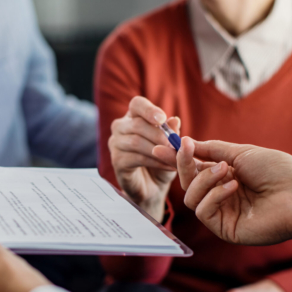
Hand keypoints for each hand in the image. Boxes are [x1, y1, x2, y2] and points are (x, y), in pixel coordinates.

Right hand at [109, 97, 180, 221]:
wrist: (153, 187)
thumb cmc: (161, 161)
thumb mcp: (171, 146)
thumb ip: (172, 133)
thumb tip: (174, 120)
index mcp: (134, 117)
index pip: (137, 104)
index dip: (149, 110)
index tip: (162, 118)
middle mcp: (120, 127)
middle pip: (137, 124)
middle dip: (159, 135)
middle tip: (175, 145)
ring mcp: (115, 144)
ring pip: (136, 141)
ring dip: (159, 150)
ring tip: (175, 158)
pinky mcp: (117, 161)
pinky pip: (136, 158)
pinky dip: (156, 162)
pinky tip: (169, 167)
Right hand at [153, 138, 291, 262]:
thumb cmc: (278, 170)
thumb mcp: (240, 152)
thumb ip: (211, 150)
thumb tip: (186, 143)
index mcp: (225, 177)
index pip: (194, 169)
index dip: (177, 159)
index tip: (161, 147)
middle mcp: (221, 196)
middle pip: (187, 183)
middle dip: (184, 165)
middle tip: (186, 149)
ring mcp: (222, 213)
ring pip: (191, 197)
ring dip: (204, 179)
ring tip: (226, 171)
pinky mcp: (224, 229)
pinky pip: (203, 211)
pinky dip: (214, 195)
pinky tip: (233, 187)